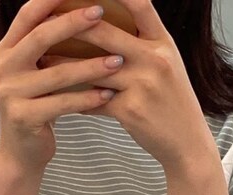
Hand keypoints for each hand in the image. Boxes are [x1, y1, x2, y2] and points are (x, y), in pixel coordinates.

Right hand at [0, 0, 122, 173]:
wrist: (21, 154)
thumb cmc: (38, 107)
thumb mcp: (37, 72)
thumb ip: (48, 46)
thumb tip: (82, 13)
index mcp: (7, 50)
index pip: (29, 14)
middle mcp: (4, 68)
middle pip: (41, 36)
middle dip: (73, 22)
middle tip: (100, 12)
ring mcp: (11, 93)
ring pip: (57, 73)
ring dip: (91, 65)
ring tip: (119, 60)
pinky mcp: (24, 118)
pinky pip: (63, 104)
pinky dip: (88, 98)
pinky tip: (109, 94)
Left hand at [51, 0, 215, 170]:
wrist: (187, 142)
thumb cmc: (173, 102)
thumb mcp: (167, 65)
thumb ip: (144, 44)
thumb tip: (110, 25)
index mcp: (163, 43)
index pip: (140, 5)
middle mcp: (154, 59)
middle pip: (106, 32)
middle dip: (74, 25)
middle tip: (50, 20)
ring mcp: (142, 85)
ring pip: (92, 68)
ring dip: (65, 64)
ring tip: (44, 59)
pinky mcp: (130, 111)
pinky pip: (94, 100)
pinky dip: (76, 98)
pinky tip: (59, 95)